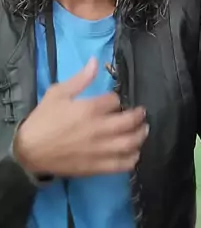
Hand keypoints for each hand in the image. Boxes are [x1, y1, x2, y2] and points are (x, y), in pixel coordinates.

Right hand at [13, 58, 148, 176]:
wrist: (29, 151)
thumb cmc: (43, 119)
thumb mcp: (58, 93)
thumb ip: (80, 79)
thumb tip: (96, 61)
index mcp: (89, 109)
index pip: (114, 100)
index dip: (116, 99)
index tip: (116, 101)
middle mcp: (98, 129)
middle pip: (128, 122)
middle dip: (138, 116)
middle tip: (142, 113)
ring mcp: (98, 150)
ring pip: (128, 144)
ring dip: (140, 136)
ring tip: (143, 130)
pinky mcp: (95, 167)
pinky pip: (120, 165)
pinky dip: (131, 159)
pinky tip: (135, 154)